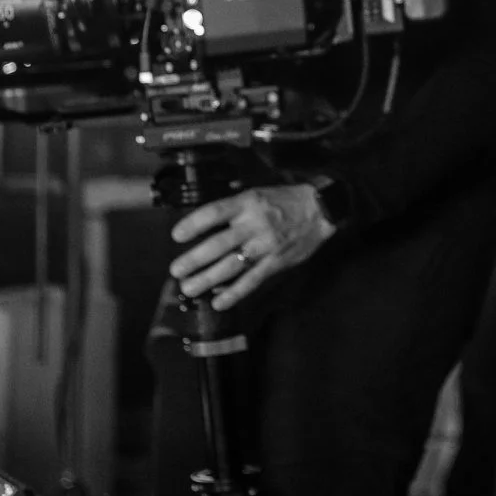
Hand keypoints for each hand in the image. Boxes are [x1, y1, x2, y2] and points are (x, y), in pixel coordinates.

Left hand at [169, 185, 334, 311]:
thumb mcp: (257, 192)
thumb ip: (234, 207)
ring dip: (207, 279)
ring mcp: (265, 245)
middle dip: (194, 259)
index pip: (214, 213)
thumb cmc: (285, 199)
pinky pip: (252, 280)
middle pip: (218, 244)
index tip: (176, 236)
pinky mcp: (276, 262)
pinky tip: (219, 302)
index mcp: (247, 203)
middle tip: (176, 270)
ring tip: (188, 288)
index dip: (193, 224)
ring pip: (231, 265)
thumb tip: (207, 222)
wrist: (320, 209)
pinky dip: (234, 293)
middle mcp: (254, 224)